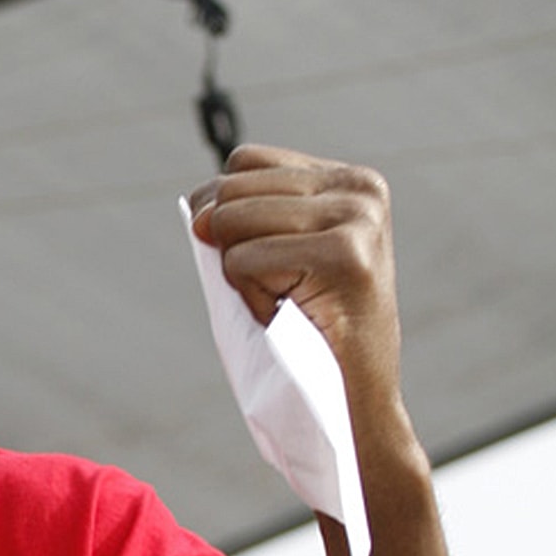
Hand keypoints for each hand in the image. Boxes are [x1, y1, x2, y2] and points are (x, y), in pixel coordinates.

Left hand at [187, 144, 402, 405]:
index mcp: (345, 180)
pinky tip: (289, 315)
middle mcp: (359, 189)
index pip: (244, 161)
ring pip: (232, 222)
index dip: (222, 210)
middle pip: (231, 190)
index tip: (262, 260)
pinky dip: (248, 297)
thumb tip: (196, 207)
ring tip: (285, 301)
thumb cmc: (302, 329)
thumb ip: (239, 220)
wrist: (352, 395)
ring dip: (240, 275)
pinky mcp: (345, 254)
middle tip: (276, 289)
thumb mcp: (271, 260)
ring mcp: (357, 218)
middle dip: (229, 247)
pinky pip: (242, 261)